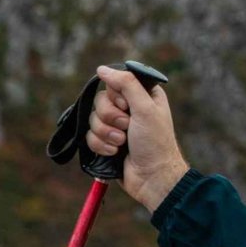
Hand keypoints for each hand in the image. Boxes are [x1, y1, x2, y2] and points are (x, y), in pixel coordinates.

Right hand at [86, 65, 189, 211]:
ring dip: (107, 133)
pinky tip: (115, 153)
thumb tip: (102, 69)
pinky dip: (101, 145)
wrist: (152, 177)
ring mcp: (117, 127)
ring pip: (93, 119)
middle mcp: (129, 108)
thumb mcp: (145, 108)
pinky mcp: (107, 143)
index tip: (126, 105)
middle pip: (100, 100)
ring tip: (122, 143)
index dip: (116, 95)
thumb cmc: (155, 142)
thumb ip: (126, 84)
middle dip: (111, 117)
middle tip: (127, 127)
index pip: (115, 83)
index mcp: (143, 96)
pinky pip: (90, 136)